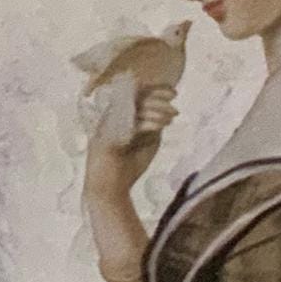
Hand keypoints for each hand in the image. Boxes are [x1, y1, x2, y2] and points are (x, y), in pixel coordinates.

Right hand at [85, 77, 177, 196]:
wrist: (110, 191)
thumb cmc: (128, 169)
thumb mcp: (147, 142)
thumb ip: (152, 125)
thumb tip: (165, 110)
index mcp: (117, 116)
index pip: (135, 95)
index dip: (154, 90)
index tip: (173, 92)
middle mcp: (108, 117)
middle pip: (133, 97)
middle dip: (157, 95)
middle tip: (174, 98)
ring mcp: (106, 126)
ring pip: (133, 108)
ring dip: (156, 109)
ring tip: (172, 115)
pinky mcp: (108, 136)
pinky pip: (130, 124)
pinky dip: (148, 123)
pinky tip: (162, 125)